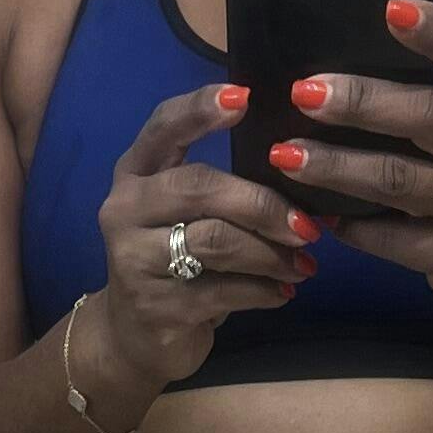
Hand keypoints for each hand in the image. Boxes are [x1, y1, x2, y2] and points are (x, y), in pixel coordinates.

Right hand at [89, 79, 322, 414]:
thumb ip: (220, 186)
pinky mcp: (156, 306)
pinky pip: (224, 290)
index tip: (245, 96)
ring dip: (271, 252)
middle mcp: (124, 209)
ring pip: (216, 241)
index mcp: (135, 173)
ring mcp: (133, 259)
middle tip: (308, 225)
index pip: (164, 127)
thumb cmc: (173, 260)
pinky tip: (283, 291)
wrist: (134, 336)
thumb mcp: (186, 215)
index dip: (201, 109)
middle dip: (263, 204)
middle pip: (200, 187)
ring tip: (303, 264)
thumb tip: (298, 166)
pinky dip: (264, 290)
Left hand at [275, 0, 432, 354]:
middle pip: (430, 117)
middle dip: (362, 102)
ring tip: (287, 154)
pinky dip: (350, 224)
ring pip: (399, 179)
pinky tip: (319, 212)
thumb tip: (351, 52)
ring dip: (336, 165)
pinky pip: (391, 238)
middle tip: (304, 92)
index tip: (391, 9)